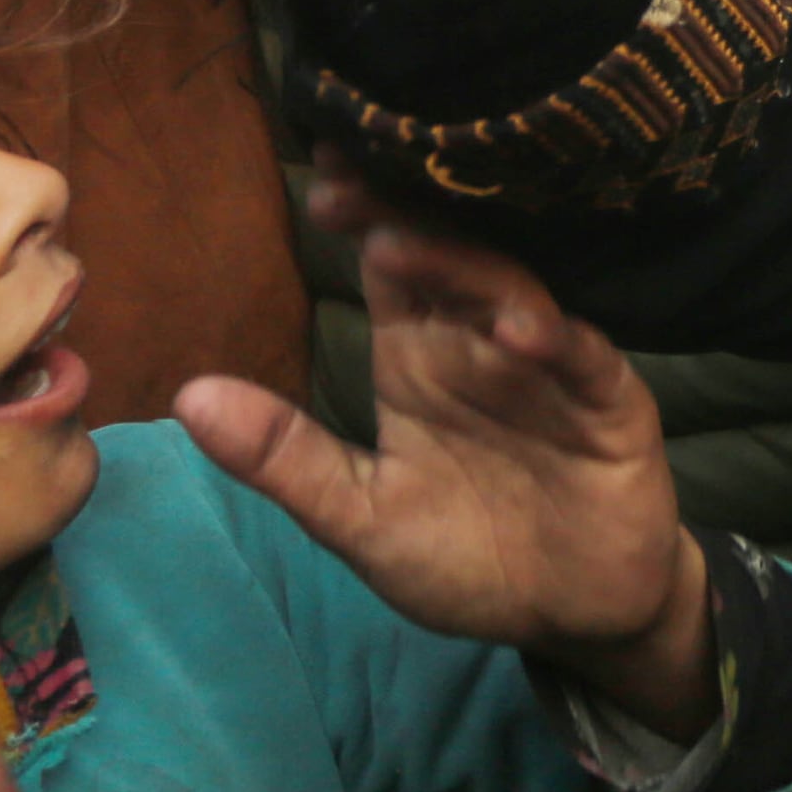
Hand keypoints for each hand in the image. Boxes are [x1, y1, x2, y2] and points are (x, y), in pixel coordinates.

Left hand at [179, 202, 711, 738]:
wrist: (576, 612)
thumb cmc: (465, 558)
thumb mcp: (360, 519)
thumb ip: (286, 460)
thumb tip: (185, 398)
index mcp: (418, 356)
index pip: (388, 265)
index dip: (359, 217)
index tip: (317, 180)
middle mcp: (480, 342)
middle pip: (444, 259)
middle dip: (399, 216)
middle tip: (346, 181)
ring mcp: (547, 366)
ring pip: (508, 291)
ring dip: (460, 267)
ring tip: (402, 245)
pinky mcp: (607, 400)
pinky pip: (582, 357)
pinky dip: (553, 338)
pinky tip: (516, 330)